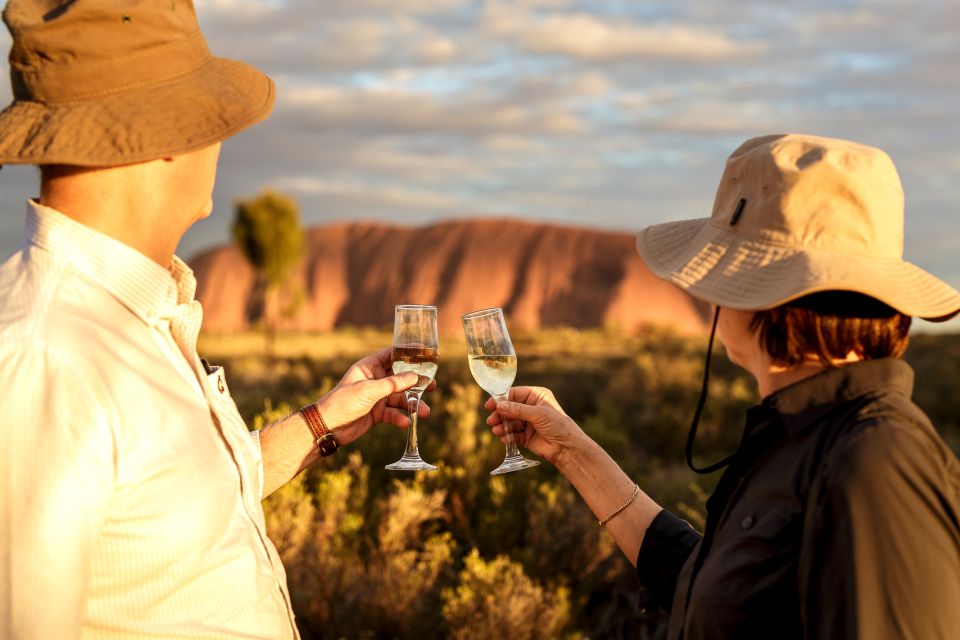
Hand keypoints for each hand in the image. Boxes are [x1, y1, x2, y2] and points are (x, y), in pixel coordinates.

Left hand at [315, 347, 434, 446]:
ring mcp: (376, 397)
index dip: (407, 355)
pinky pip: (393, 413)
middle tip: (432, 385)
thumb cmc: (344, 402)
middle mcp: (374, 380)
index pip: (390, 356)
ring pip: (400, 398)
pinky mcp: (377, 413)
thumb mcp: (370, 390)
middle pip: (400, 378)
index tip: (425, 355)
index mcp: (369, 367)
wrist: (328, 427)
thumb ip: (393, 383)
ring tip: (424, 412)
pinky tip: (406, 422)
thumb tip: (415, 376)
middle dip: (416, 383)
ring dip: (412, 404)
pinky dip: (400, 417)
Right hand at [484, 386, 582, 464]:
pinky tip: (505, 439)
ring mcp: (528, 422)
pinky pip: (512, 434)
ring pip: (509, 422)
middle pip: (509, 408)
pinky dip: (507, 436)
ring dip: (502, 426)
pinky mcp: (526, 436)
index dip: (501, 399)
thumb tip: (499, 405)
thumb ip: (517, 409)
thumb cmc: (558, 425)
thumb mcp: (538, 414)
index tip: (490, 405)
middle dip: (500, 415)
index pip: (514, 394)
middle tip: (492, 420)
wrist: (567, 448)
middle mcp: (531, 408)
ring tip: (497, 431)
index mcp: (536, 396)